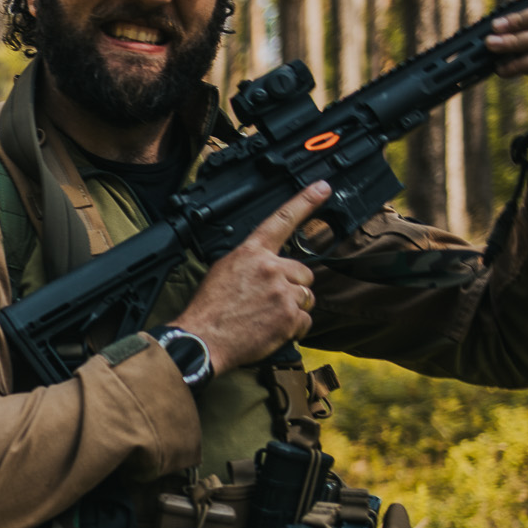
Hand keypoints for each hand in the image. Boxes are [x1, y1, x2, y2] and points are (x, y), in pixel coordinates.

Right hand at [171, 182, 330, 375]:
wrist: (204, 339)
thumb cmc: (209, 308)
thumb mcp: (223, 270)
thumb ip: (250, 261)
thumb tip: (266, 262)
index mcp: (251, 252)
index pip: (282, 220)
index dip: (305, 202)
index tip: (323, 188)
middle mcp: (270, 268)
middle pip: (303, 272)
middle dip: (293, 286)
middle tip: (270, 300)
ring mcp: (282, 292)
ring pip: (306, 297)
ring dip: (293, 308)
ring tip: (267, 317)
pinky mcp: (289, 317)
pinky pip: (305, 320)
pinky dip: (293, 328)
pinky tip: (272, 329)